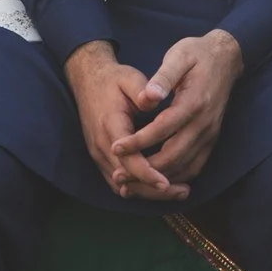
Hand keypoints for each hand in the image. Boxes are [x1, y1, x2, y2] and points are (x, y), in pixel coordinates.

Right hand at [65, 41, 188, 202]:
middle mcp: (101, 145)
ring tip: (177, 192)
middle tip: (183, 192)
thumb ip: (142, 90)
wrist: (88, 80)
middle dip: (152, 189)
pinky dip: (137, 187)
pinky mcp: (101, 156)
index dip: (147, 174)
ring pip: (121, 184)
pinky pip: (117, 180)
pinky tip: (159, 187)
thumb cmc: (113, 80)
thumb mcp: (129, 78)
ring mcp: (99, 153)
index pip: (128, 159)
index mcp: (110, 126)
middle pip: (126, 179)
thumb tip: (154, 101)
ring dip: (147, 192)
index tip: (166, 183)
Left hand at [111, 30, 243, 186]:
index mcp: (195, 101)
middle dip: (145, 170)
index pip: (164, 127)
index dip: (139, 141)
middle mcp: (205, 123)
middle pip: (174, 156)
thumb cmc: (197, 54)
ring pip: (185, 167)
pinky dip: (176, 178)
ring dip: (158, 179)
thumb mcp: (179, 55)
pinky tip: (157, 180)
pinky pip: (195, 166)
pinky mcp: (212, 139)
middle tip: (119, 176)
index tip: (116, 147)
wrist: (227, 57)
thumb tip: (148, 96)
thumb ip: (163, 77)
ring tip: (132, 185)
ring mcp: (211, 133)